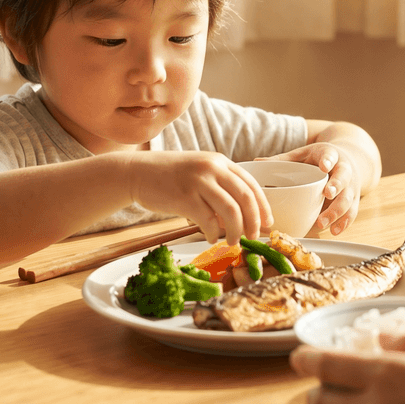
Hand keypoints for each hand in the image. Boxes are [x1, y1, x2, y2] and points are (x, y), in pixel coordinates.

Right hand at [123, 151, 271, 244]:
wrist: (136, 172)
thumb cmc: (169, 177)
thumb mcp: (199, 173)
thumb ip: (220, 190)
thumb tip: (241, 219)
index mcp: (219, 162)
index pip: (251, 184)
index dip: (263, 207)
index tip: (267, 223)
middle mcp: (212, 168)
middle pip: (246, 198)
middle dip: (254, 222)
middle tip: (254, 237)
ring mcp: (198, 181)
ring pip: (231, 211)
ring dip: (236, 231)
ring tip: (233, 242)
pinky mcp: (185, 197)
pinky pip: (208, 221)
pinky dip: (213, 234)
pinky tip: (210, 238)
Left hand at [255, 142, 359, 234]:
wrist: (349, 158)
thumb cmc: (321, 158)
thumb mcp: (303, 154)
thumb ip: (283, 159)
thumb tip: (256, 162)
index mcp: (330, 155)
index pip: (330, 156)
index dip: (328, 161)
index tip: (324, 167)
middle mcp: (345, 170)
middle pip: (344, 179)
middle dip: (337, 187)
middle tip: (328, 194)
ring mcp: (351, 186)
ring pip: (348, 199)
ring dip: (337, 211)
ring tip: (322, 223)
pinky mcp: (354, 200)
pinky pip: (352, 213)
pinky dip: (344, 223)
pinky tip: (334, 231)